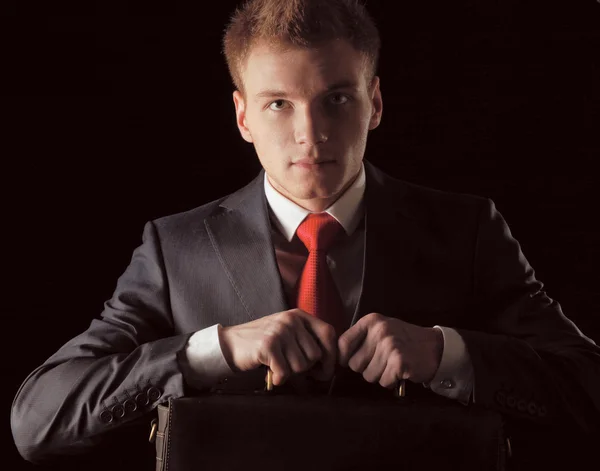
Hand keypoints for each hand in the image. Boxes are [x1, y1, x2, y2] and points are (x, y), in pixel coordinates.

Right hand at [219, 309, 337, 385]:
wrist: (230, 343)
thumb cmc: (263, 342)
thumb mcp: (287, 332)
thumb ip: (307, 340)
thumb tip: (331, 364)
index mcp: (299, 315)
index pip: (329, 333)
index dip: (331, 355)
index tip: (324, 370)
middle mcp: (291, 320)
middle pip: (315, 355)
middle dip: (306, 369)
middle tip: (291, 368)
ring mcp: (279, 331)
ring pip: (301, 366)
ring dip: (290, 373)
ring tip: (277, 365)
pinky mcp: (267, 346)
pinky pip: (285, 372)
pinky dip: (278, 378)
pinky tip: (271, 373)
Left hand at [338, 313, 443, 386]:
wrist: (435, 347)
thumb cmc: (404, 340)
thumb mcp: (381, 330)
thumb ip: (361, 339)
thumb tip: (338, 357)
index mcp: (371, 321)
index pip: (343, 344)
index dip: (345, 358)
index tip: (353, 361)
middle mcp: (379, 331)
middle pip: (354, 364)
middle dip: (366, 369)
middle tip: (382, 363)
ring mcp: (390, 346)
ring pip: (368, 376)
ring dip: (380, 376)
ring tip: (392, 366)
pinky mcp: (399, 362)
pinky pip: (383, 381)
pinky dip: (391, 381)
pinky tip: (400, 372)